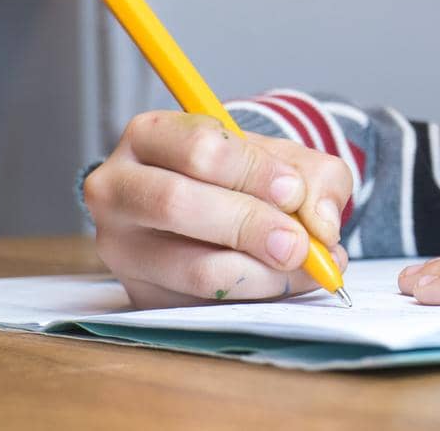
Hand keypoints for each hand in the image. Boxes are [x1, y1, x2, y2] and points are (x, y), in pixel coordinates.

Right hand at [83, 110, 352, 308]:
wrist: (218, 208)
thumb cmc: (248, 175)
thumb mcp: (287, 158)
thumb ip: (316, 177)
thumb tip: (322, 226)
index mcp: (150, 135)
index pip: (198, 147)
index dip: (252, 171)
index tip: (294, 191)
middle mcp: (117, 187)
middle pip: (176, 204)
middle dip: (250, 226)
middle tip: (299, 244)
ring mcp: (119, 246)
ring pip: (190, 266)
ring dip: (259, 273)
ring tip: (301, 266)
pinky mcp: (137, 293)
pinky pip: (198, 304)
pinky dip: (251, 297)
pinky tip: (281, 283)